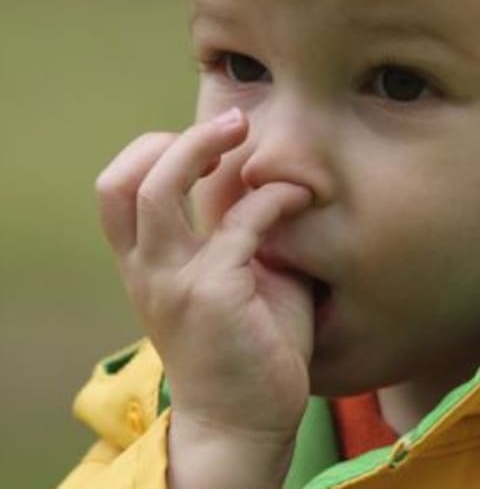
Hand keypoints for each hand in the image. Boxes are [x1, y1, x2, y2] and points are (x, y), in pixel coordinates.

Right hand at [95, 108, 313, 485]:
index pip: (118, 191)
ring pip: (158, 190)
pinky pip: (239, 224)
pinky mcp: (214, 294)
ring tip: (245, 132)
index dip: (153, 151)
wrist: (245, 420)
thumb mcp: (235, 279)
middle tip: (231, 120)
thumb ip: (239, 234)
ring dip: (203, 148)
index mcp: (147, 266)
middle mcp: (148, 270)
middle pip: (123, 181)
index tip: (207, 141)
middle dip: (174, 139)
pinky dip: (272, 198)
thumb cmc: (251, 348)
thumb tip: (272, 180)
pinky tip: (301, 196)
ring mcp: (174, 281)